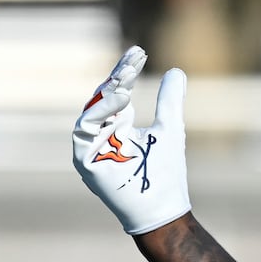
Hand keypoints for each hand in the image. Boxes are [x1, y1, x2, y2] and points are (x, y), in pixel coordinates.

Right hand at [72, 46, 191, 234]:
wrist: (162, 209)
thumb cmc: (165, 173)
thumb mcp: (170, 129)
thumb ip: (169, 100)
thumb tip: (176, 71)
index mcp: (119, 124)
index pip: (117, 90)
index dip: (126, 71)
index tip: (139, 52)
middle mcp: (102, 132)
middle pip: (104, 96)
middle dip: (118, 76)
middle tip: (135, 58)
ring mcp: (91, 146)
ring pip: (92, 109)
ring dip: (108, 93)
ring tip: (128, 82)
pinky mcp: (84, 158)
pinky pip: (84, 129)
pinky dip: (100, 113)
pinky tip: (121, 100)